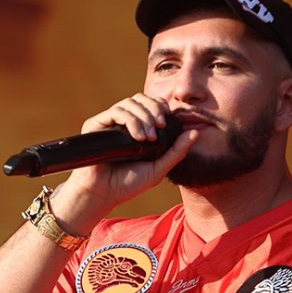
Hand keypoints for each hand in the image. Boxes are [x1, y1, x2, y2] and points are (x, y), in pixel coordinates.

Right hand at [51, 94, 197, 231]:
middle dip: (154, 109)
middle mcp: (122, 122)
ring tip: (148, 137)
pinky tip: (138, 137)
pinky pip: (116, 111)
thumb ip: (177, 151)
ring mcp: (109, 122)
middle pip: (141, 99)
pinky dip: (130, 120)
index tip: (167, 117)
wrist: (104, 193)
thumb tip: (196, 132)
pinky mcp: (96, 124)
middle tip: (160, 125)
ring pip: (129, 103)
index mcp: (137, 128)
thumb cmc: (128, 183)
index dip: (159, 105)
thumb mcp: (159, 168)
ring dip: (143, 117)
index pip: (150, 104)